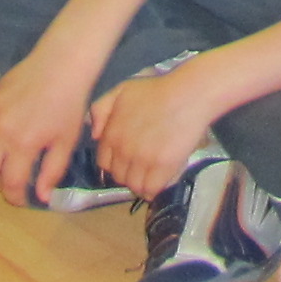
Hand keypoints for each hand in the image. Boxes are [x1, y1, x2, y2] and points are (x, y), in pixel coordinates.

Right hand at [0, 46, 100, 208]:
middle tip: (12, 182)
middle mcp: (0, 130)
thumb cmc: (69, 103)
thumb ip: (52, 171)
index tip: (22, 199)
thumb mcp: (66, 141)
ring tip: (11, 158)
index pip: (9, 183)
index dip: (15, 197)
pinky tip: (9, 133)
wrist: (61, 62)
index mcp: (22, 144)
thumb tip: (41, 197)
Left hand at [87, 62, 224, 202]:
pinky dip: (154, 190)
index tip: (126, 160)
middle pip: (119, 177)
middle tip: (141, 167)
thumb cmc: (155, 91)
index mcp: (111, 134)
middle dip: (128, 174)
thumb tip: (95, 136)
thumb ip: (100, 110)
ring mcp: (142, 160)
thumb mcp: (120, 91)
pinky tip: (159, 181)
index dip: (115, 163)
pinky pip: (151, 190)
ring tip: (151, 176)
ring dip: (141, 184)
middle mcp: (123, 150)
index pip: (104, 163)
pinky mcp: (162, 167)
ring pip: (134, 186)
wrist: (186, 95)